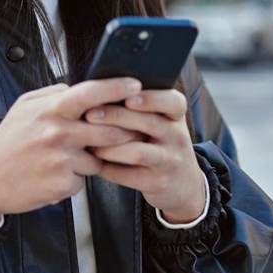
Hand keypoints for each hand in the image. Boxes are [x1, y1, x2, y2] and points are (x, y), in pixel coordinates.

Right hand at [0, 78, 144, 219]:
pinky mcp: (63, 184)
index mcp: (50, 110)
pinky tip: (57, 174)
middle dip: (124, 131)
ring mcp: (61, 160)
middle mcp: (57, 133)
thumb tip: (79, 88)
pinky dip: (77, 177)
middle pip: (109, 129)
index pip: (91, 93)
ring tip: (67, 157)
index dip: (117, 87)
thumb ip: (53, 94)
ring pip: (100, 157)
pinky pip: (85, 178)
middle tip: (127, 131)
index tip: (136, 85)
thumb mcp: (24, 108)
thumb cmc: (8, 143)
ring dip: (93, 158)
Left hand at [83, 89, 206, 223]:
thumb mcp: (162, 122)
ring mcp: (168, 161)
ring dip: (110, 146)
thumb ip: (142, 106)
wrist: (183, 183)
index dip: (151, 99)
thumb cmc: (161, 143)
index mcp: (176, 116)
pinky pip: (129, 175)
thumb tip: (103, 89)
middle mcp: (177, 137)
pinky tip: (94, 162)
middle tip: (89, 114)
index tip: (128, 97)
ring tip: (89, 142)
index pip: (173, 102)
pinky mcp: (157, 183)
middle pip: (149, 123)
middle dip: (116, 116)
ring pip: (138, 152)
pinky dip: (108, 168)